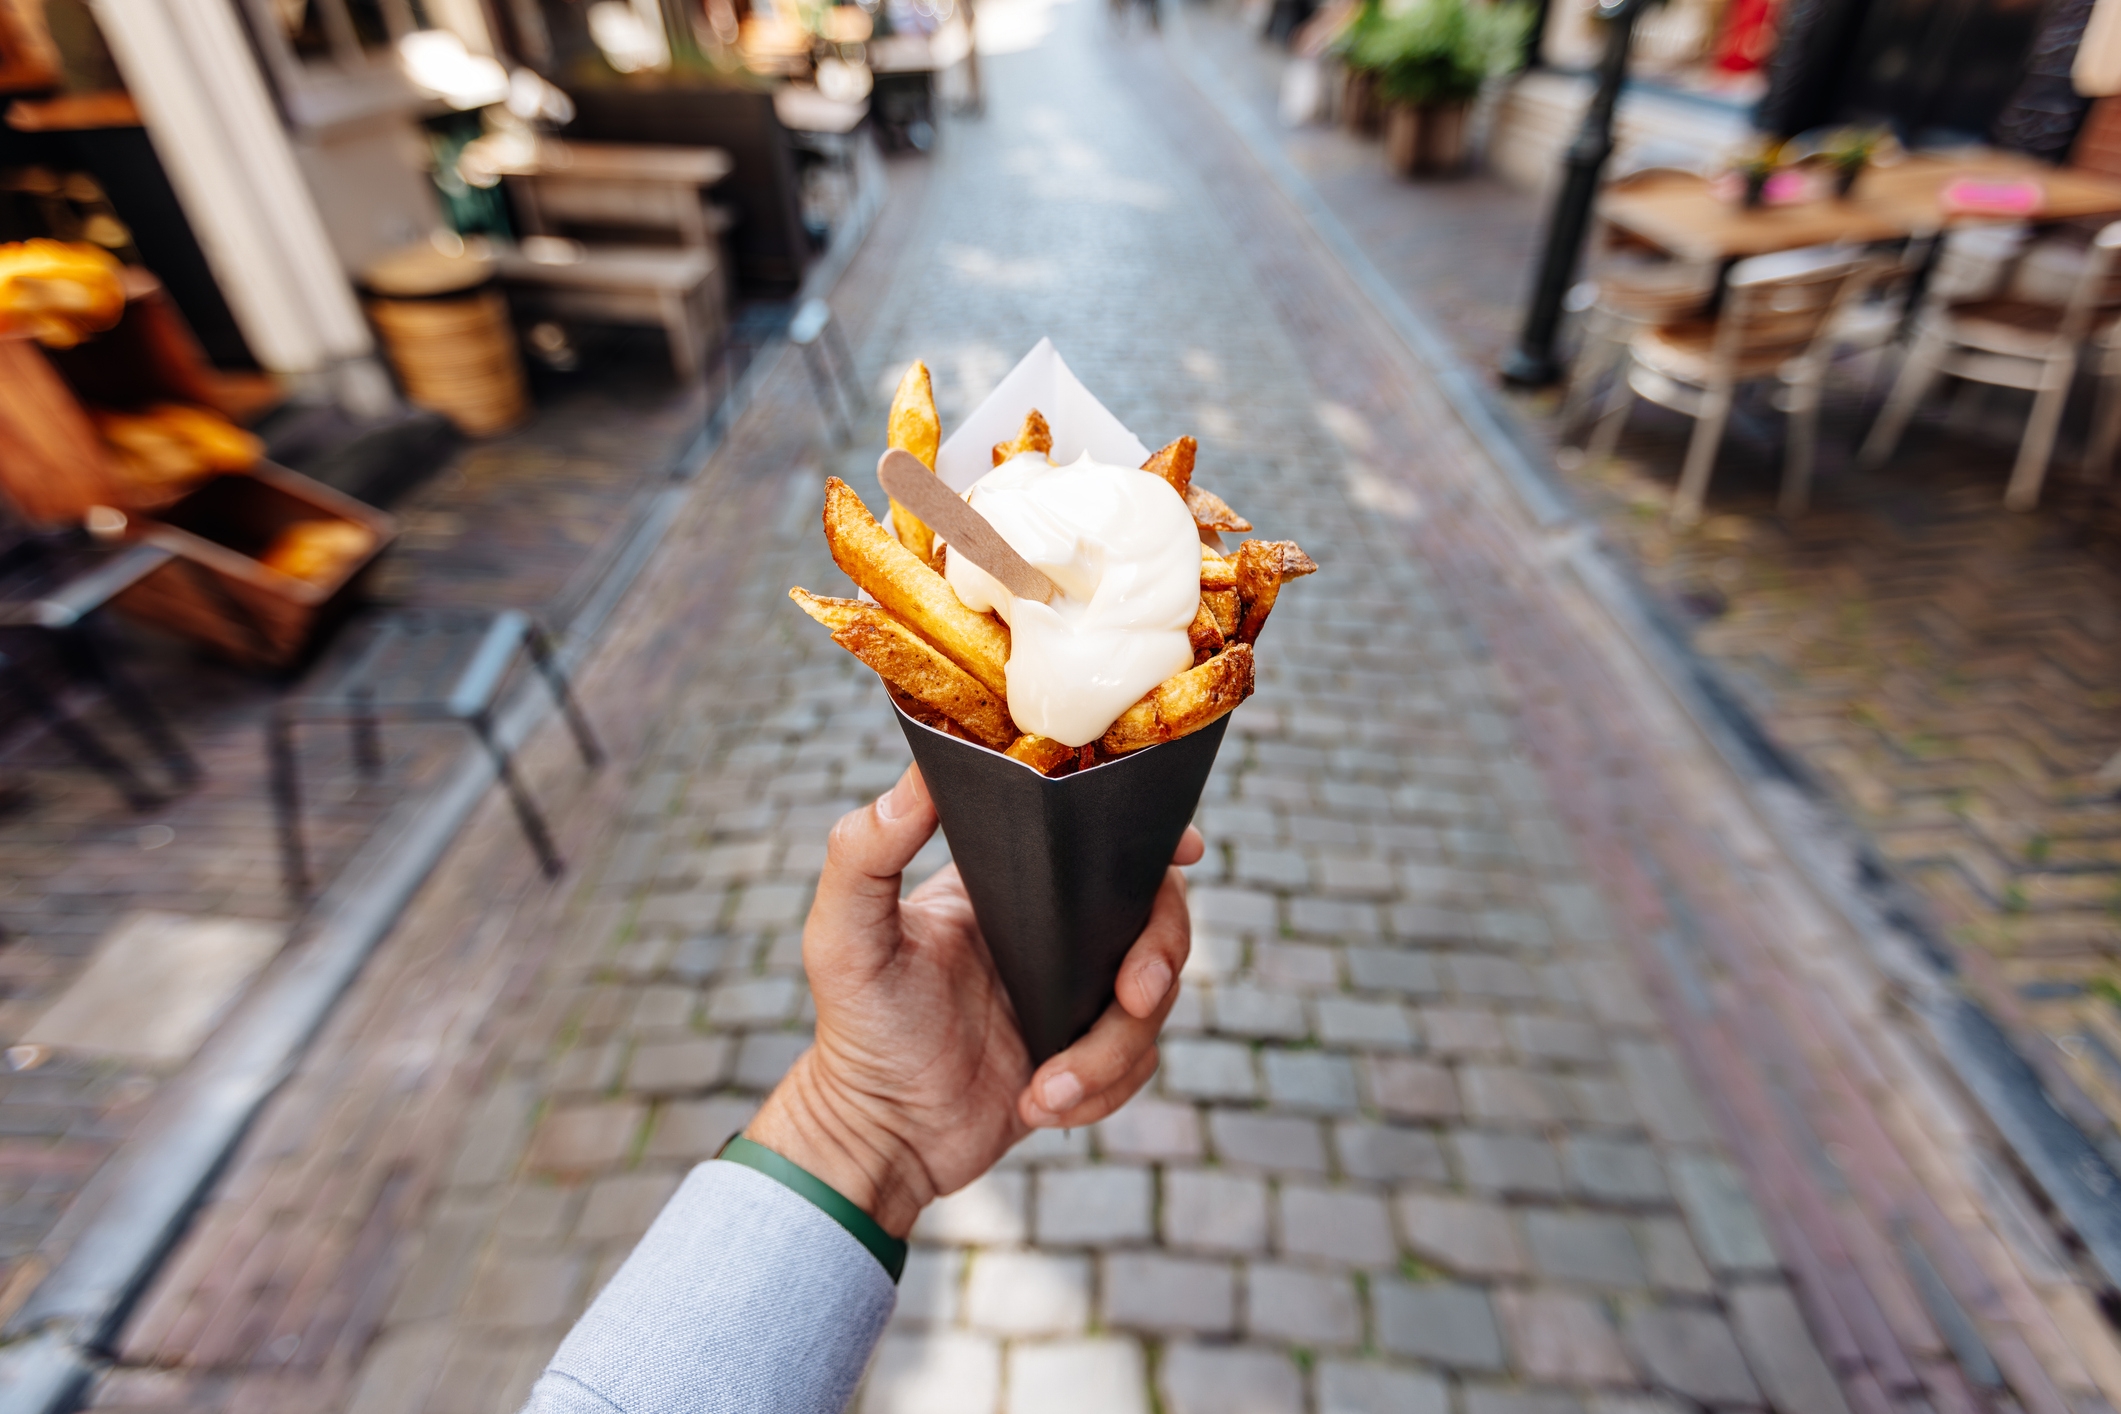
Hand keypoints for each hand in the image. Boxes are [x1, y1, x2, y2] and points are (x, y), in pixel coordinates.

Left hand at [745, 763, 1201, 1236]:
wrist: (880, 1139)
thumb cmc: (854, 1030)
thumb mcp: (844, 936)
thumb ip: (864, 853)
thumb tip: (919, 778)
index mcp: (1011, 885)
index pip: (1097, 839)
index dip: (1152, 836)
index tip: (1183, 848)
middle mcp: (1054, 931)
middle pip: (1155, 915)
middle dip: (1159, 955)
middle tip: (1132, 995)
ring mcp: (1077, 993)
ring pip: (1154, 1001)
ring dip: (1111, 1052)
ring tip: (1045, 1090)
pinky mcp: (1088, 1054)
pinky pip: (1138, 1065)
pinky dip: (1100, 1092)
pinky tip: (1042, 1104)